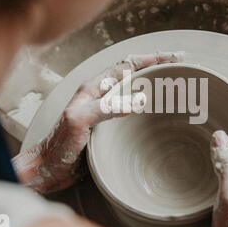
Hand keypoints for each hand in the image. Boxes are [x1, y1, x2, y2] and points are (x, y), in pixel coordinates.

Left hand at [13, 51, 184, 192]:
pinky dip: (147, 105)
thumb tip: (138, 100)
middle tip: (179, 66)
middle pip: (133, 74)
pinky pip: (131, 109)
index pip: (127, 67)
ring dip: (152, 84)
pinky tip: (155, 110)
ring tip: (172, 84)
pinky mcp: (108, 125)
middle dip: (156, 66)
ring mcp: (105, 110)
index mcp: (93, 88)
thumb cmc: (58, 145)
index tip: (172, 58)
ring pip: (134, 90)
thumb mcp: (79, 121)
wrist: (48, 167)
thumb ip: (105, 107)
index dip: (150, 60)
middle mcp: (101, 95)